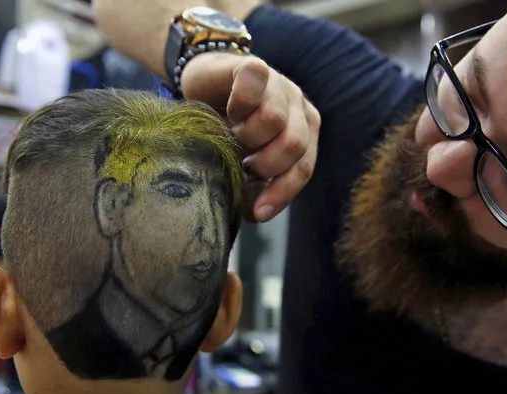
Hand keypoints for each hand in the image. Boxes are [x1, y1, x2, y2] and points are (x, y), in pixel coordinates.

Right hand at [180, 53, 320, 221]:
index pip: (303, 168)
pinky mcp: (254, 66)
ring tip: (233, 134)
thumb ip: (256, 182)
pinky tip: (230, 111)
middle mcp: (298, 107)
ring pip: (274, 120)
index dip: (281, 193)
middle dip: (264, 164)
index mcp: (303, 132)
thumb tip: (256, 212)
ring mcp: (279, 84)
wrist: (204, 83)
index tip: (257, 214)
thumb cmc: (225, 126)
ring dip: (246, 135)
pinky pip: (253, 86)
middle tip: (242, 162)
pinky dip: (239, 103)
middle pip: (294, 146)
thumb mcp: (244, 159)